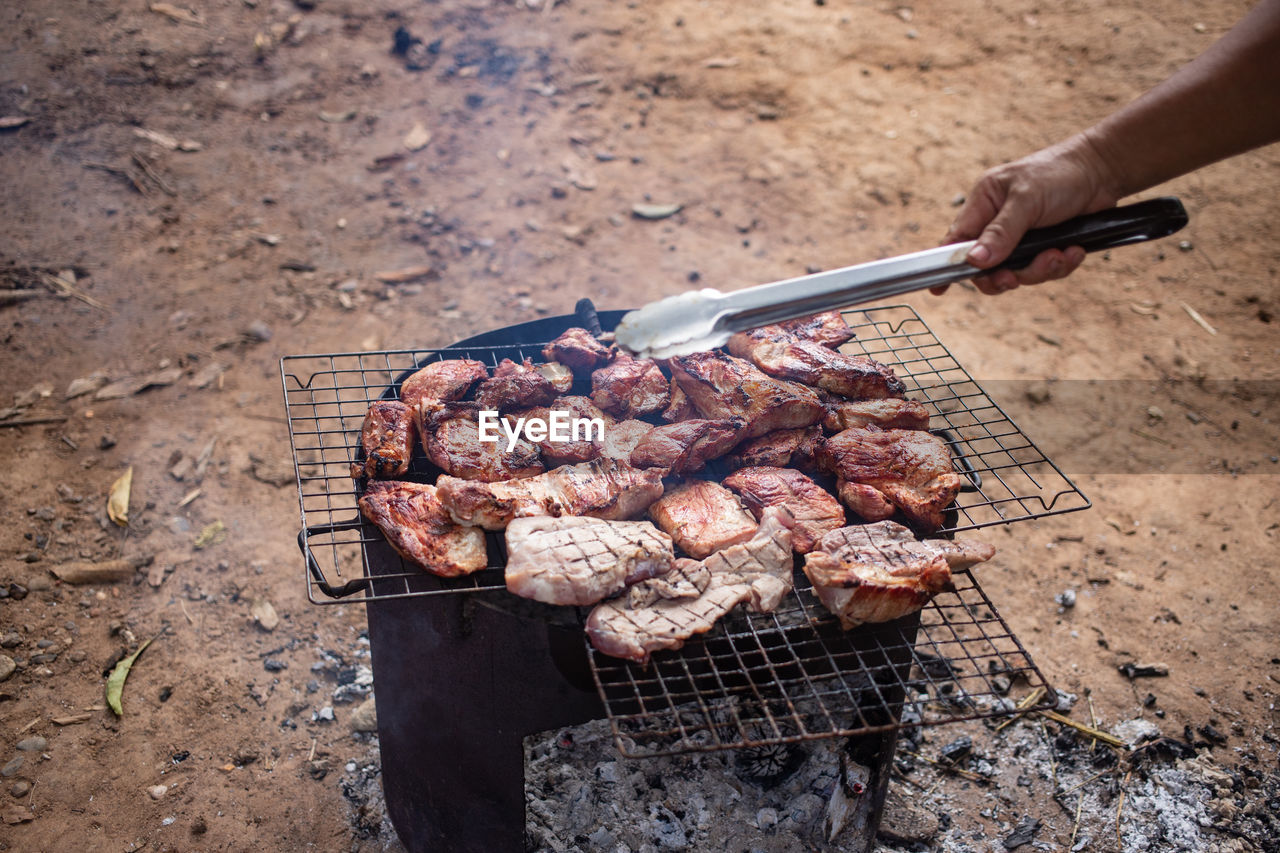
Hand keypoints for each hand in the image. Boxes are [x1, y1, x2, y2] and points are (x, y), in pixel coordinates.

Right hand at [935, 134, 1121, 294]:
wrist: (1103, 170)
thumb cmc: (1059, 173)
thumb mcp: (1026, 200)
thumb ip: (1001, 232)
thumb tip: (975, 260)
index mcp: (983, 204)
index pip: (956, 240)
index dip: (948, 265)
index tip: (938, 290)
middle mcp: (998, 224)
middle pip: (987, 267)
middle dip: (1006, 276)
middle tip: (1017, 277)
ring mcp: (1022, 238)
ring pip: (1018, 273)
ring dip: (1040, 269)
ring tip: (1059, 254)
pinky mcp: (1045, 246)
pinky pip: (1044, 270)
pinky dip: (1060, 265)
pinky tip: (1073, 250)